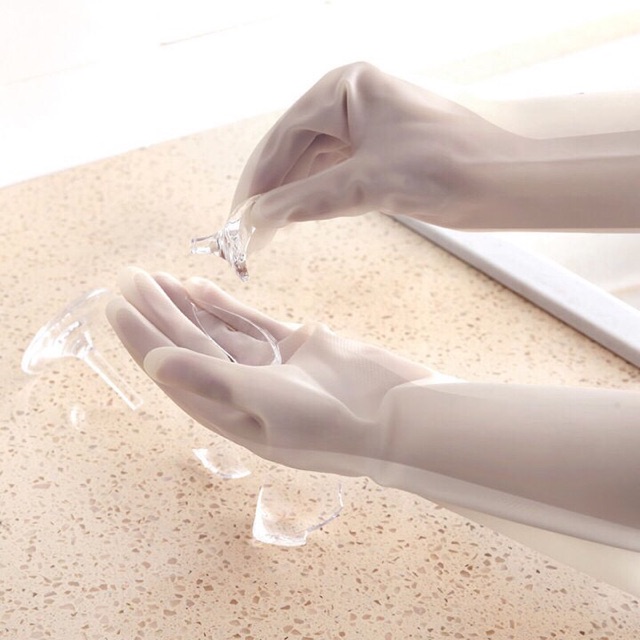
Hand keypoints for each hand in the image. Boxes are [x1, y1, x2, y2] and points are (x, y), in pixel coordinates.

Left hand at [106, 267, 441, 475]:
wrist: (394, 413)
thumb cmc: (332, 423)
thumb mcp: (266, 403)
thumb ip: (210, 380)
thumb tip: (154, 363)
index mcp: (229, 413)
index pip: (174, 370)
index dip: (143, 340)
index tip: (116, 307)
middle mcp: (243, 390)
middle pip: (190, 346)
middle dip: (158, 313)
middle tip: (129, 278)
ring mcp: (270, 366)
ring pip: (216, 330)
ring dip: (186, 306)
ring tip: (154, 278)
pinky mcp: (295, 345)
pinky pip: (250, 323)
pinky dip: (225, 305)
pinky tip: (199, 287)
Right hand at [233, 62, 522, 231]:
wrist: (514, 173)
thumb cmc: (450, 161)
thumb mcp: (371, 181)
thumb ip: (310, 199)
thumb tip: (260, 218)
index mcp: (344, 89)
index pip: (284, 137)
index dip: (257, 179)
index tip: (237, 216)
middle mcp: (351, 103)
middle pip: (294, 150)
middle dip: (270, 190)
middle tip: (245, 231)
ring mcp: (366, 129)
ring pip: (312, 165)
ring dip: (290, 196)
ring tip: (265, 231)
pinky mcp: (381, 155)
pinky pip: (335, 175)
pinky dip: (315, 198)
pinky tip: (298, 216)